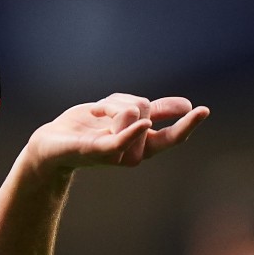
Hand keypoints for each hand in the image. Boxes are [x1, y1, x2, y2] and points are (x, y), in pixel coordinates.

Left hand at [24, 93, 208, 172]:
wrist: (50, 143)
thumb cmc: (86, 129)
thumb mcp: (122, 114)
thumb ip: (153, 112)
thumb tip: (186, 105)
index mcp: (141, 146)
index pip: (171, 137)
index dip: (188, 124)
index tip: (203, 110)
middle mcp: (132, 154)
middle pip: (146, 111)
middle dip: (129, 100)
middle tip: (106, 108)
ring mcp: (115, 154)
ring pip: (130, 112)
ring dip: (110, 102)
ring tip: (94, 112)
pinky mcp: (94, 151)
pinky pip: (118, 142)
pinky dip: (132, 133)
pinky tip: (144, 125)